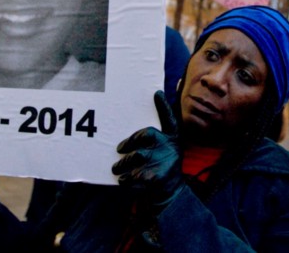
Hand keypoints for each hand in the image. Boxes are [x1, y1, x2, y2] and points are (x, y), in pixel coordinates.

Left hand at [112, 91, 182, 211]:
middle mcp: (171, 148)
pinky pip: (134, 174)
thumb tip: (135, 128)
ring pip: (136, 156)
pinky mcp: (157, 178)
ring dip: (123, 164)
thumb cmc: (162, 168)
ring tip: (116, 168)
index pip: (170, 119)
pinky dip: (126, 179)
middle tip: (119, 149)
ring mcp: (165, 162)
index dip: (164, 106)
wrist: (171, 195)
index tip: (156, 93)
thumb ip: (155, 139)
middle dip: (129, 142)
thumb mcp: (165, 151)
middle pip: (146, 136)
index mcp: (173, 139)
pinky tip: (123, 181)